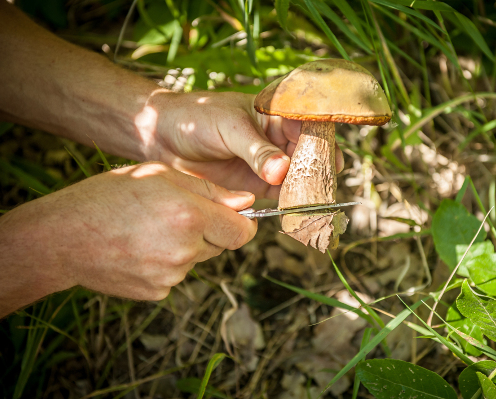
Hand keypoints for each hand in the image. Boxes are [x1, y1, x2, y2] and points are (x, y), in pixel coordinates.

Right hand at [0, 162, 256, 316]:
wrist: (62, 237)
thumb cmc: (109, 195)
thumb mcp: (160, 176)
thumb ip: (210, 191)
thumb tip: (247, 202)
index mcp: (190, 216)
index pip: (243, 232)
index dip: (240, 223)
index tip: (230, 216)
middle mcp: (185, 250)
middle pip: (221, 246)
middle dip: (209, 231)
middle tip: (174, 216)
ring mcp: (171, 276)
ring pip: (197, 260)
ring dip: (186, 246)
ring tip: (149, 230)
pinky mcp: (156, 292)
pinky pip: (176, 276)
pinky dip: (166, 264)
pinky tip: (139, 249)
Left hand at [146, 91, 343, 198]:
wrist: (163, 138)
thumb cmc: (197, 118)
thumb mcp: (229, 128)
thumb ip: (256, 150)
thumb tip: (282, 171)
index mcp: (276, 114)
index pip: (309, 126)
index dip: (324, 141)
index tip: (332, 160)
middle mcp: (278, 139)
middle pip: (310, 155)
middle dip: (321, 170)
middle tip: (327, 187)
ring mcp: (270, 163)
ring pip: (299, 177)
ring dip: (309, 190)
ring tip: (318, 203)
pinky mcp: (258, 184)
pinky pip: (281, 195)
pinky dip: (291, 203)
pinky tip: (297, 210)